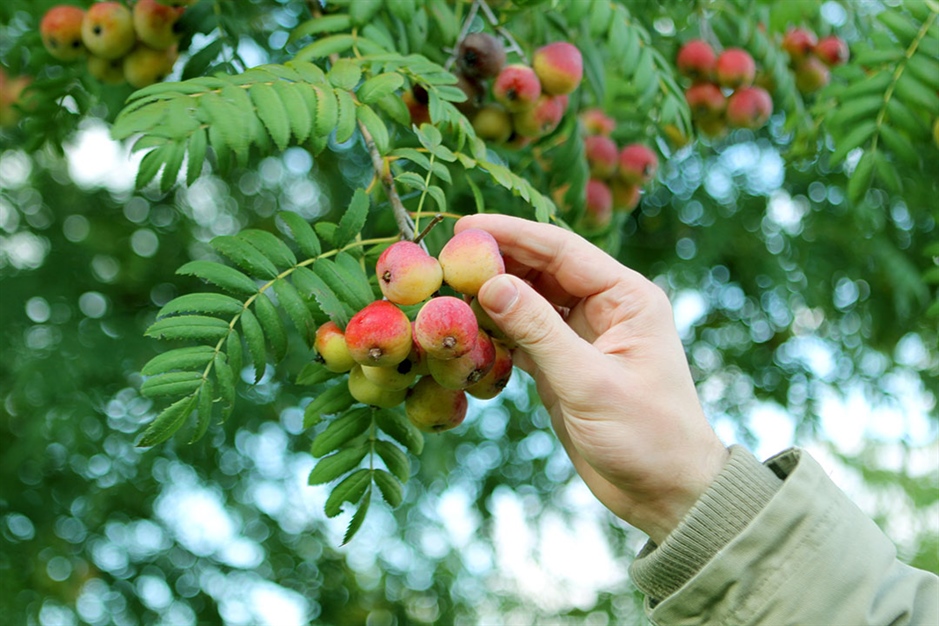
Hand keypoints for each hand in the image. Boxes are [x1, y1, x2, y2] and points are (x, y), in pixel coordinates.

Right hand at [455, 214, 728, 543]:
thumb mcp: (590, 382)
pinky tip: (464, 330)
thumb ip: (539, 331)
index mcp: (626, 296)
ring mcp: (581, 337)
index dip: (512, 233)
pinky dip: (494, 333)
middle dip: (494, 262)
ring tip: (444, 290)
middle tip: (442, 259)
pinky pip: (522, 337)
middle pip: (540, 270)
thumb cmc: (646, 435)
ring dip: (490, 298)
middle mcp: (604, 307)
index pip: (561, 249)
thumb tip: (491, 284)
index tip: (462, 227)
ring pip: (527, 302)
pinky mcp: (562, 366)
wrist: (666, 493)